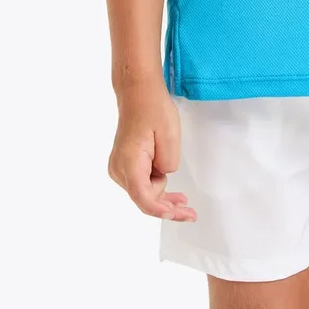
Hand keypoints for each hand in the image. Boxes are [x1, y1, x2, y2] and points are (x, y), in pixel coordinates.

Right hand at [108, 76, 196, 220]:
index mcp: (129, 162)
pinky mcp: (123, 164)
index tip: (180, 215)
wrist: (138, 93)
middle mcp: (119, 169)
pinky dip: (154, 186)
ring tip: (183, 200)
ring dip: (161, 196)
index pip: (143, 197)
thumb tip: (163, 175)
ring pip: (142, 192)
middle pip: (144, 198)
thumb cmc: (154, 109)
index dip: (162, 211)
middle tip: (190, 214)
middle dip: (166, 206)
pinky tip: (167, 187)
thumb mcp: (170, 135)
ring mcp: (118, 168)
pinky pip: (140, 183)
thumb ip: (168, 163)